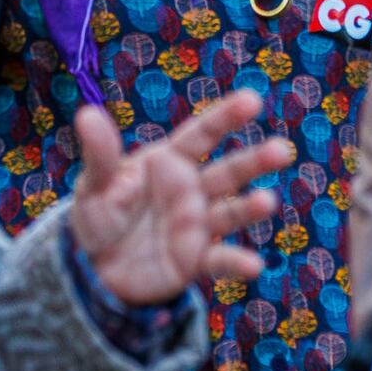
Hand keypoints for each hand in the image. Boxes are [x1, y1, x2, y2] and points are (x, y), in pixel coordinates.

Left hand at [67, 85, 291, 306]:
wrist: (95, 270)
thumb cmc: (98, 216)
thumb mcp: (94, 185)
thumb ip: (100, 154)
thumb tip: (87, 115)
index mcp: (170, 161)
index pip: (202, 134)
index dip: (226, 117)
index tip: (253, 100)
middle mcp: (192, 189)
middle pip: (228, 171)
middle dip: (256, 160)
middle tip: (283, 150)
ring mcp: (198, 224)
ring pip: (232, 211)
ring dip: (252, 207)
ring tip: (268, 201)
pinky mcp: (196, 260)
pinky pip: (220, 260)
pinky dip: (237, 263)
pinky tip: (254, 266)